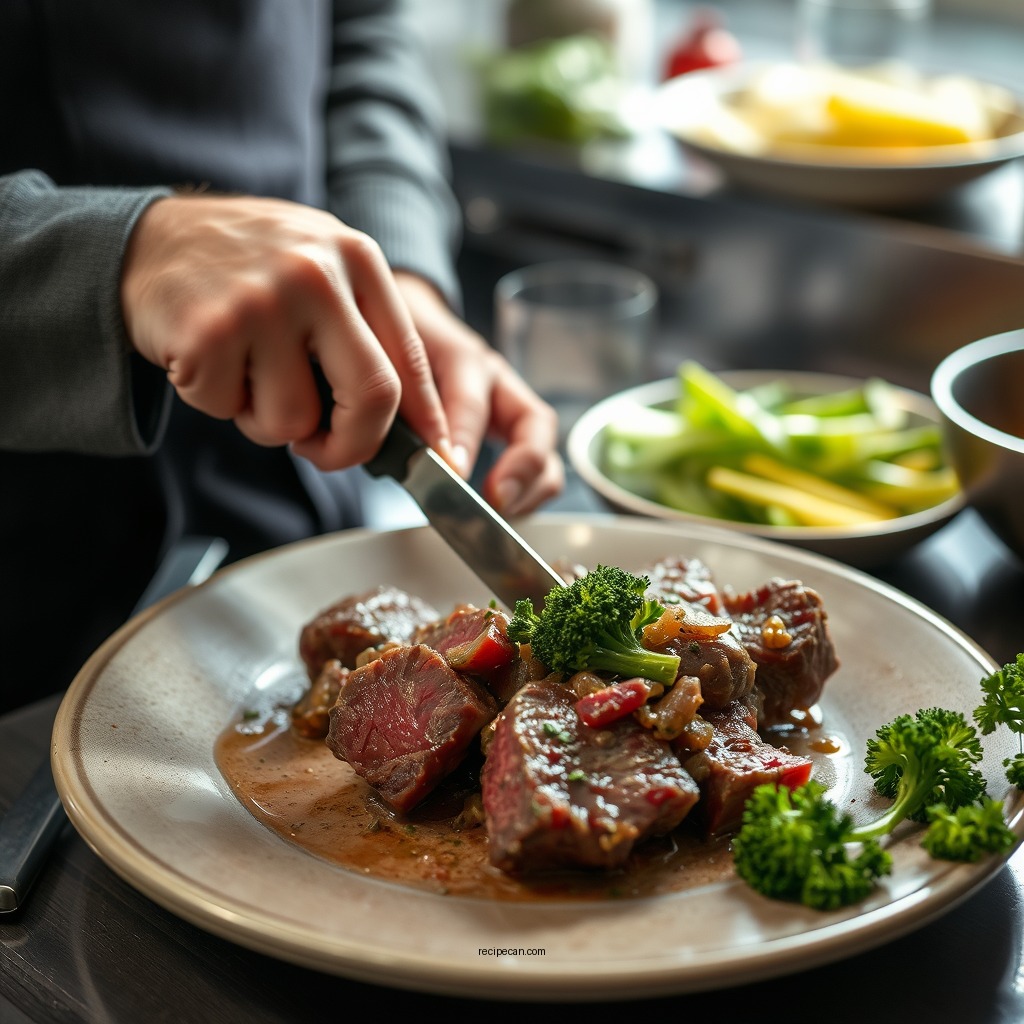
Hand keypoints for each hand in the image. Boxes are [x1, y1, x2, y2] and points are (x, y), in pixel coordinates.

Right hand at [120, 193, 452, 469]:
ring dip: (266, 420)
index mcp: (357, 258)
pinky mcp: (207, 331)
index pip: (411, 359)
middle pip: (373, 397)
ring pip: (292, 420)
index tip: (432, 455)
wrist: (149, 240)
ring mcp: (261, 301)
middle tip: (328, 450)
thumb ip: (367, 334)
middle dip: (354, 446)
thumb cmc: (248, 272)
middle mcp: (316, 273)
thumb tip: (418, 425)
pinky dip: (218, 402)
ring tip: (245, 372)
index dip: (425, 419)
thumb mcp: (322, 274)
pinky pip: (229, 411)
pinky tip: (207, 358)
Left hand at [394, 272, 563, 515]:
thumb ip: (386, 397)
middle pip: (533, 422)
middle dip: (520, 468)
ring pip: (544, 446)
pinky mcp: (512, 427)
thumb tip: (376, 446)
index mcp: (461, 356)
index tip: (453, 474)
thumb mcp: (381, 357)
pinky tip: (501, 510)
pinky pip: (538, 462)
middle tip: (495, 501)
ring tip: (501, 513)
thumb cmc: (388, 343)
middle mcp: (495, 379)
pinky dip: (528, 491)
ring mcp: (509, 402)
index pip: (471, 401)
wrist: (398, 317)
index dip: (464, 440)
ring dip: (531, 485)